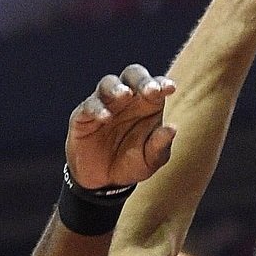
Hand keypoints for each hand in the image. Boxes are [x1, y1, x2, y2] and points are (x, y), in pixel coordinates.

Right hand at [64, 65, 177, 189]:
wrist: (103, 181)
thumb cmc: (131, 164)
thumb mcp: (150, 161)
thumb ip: (159, 146)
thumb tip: (172, 129)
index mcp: (148, 105)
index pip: (156, 85)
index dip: (162, 83)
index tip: (170, 89)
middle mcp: (127, 100)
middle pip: (132, 75)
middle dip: (141, 80)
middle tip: (150, 90)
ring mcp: (105, 104)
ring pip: (108, 83)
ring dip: (116, 88)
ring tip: (124, 95)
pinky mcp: (84, 115)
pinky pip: (89, 105)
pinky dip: (97, 108)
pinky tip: (105, 118)